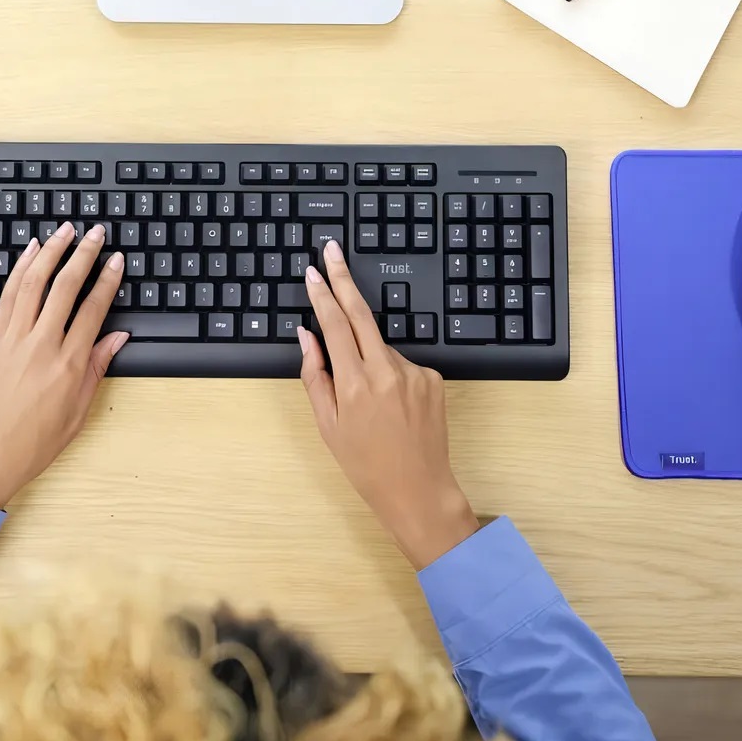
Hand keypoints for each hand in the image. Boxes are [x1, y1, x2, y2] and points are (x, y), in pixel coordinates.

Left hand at [0, 222, 127, 507]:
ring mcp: (13, 339)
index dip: (108, 280)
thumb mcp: (78, 412)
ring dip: (51, 251)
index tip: (117, 260)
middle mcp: (41, 345)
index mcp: (68, 365)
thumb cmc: (33, 443)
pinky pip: (8, 295)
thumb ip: (97, 369)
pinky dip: (20, 269)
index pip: (94, 309)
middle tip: (97, 233)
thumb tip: (118, 337)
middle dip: (84, 255)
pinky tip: (30, 252)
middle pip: (66, 287)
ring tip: (65, 230)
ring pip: (34, 282)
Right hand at [298, 240, 478, 569]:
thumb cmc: (365, 464)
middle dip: (344, 278)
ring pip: (380, 347)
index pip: (335, 325)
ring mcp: (414, 373)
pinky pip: (403, 364)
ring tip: (372, 404)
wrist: (418, 490)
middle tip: (332, 250)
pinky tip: (394, 408)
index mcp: (354, 385)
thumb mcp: (327, 425)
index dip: (322, 294)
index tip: (313, 271)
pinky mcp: (434, 378)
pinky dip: (391, 375)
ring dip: (368, 358)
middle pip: (361, 313)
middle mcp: (386, 372)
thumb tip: (307, 335)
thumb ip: (315, 375)